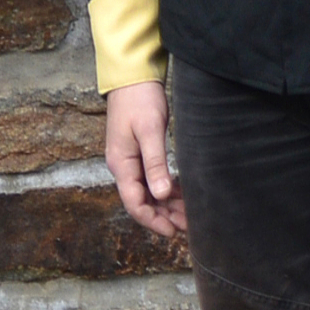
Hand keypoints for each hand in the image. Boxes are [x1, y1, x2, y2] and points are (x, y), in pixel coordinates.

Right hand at [103, 81, 184, 243]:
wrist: (132, 76)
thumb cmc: (139, 99)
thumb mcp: (149, 130)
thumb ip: (155, 163)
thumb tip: (161, 194)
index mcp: (121, 164)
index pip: (134, 203)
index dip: (153, 221)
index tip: (173, 232)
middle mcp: (123, 166)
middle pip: (142, 202)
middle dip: (163, 217)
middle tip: (189, 227)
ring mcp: (130, 161)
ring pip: (148, 192)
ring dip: (166, 205)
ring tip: (188, 216)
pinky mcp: (139, 154)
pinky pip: (151, 180)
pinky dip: (166, 191)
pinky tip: (181, 196)